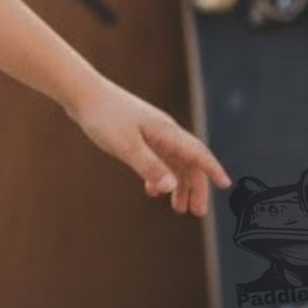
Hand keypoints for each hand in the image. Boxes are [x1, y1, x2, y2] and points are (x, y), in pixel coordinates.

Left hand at [68, 79, 229, 216]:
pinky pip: (156, 158)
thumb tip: (171, 187)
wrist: (82, 94)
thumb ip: (149, 166)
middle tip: (197, 212)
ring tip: (178, 208)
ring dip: (178, 184)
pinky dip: (158, 175)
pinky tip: (151, 190)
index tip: (226, 185)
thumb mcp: (126, 146)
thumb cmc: (104, 117)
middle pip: (189, 162)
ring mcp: (151, 132)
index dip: (213, 170)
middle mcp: (164, 132)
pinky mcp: (137, 134)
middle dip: (195, 187)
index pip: (198, 153)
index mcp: (167, 132)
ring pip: (173, 162)